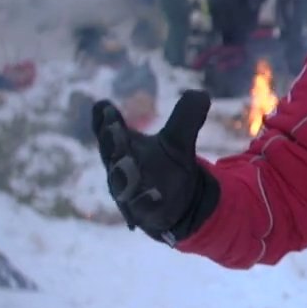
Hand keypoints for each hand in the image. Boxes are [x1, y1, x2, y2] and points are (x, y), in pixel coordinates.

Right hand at [92, 90, 218, 244]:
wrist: (177, 206)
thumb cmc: (166, 166)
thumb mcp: (178, 140)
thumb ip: (187, 117)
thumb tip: (202, 94)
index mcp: (123, 148)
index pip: (108, 131)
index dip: (105, 120)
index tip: (104, 107)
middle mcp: (120, 169)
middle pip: (112, 155)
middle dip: (111, 141)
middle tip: (112, 127)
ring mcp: (129, 193)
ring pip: (122, 183)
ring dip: (124, 172)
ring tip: (127, 161)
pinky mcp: (144, 213)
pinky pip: (142, 208)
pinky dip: (146, 201)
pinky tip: (155, 194)